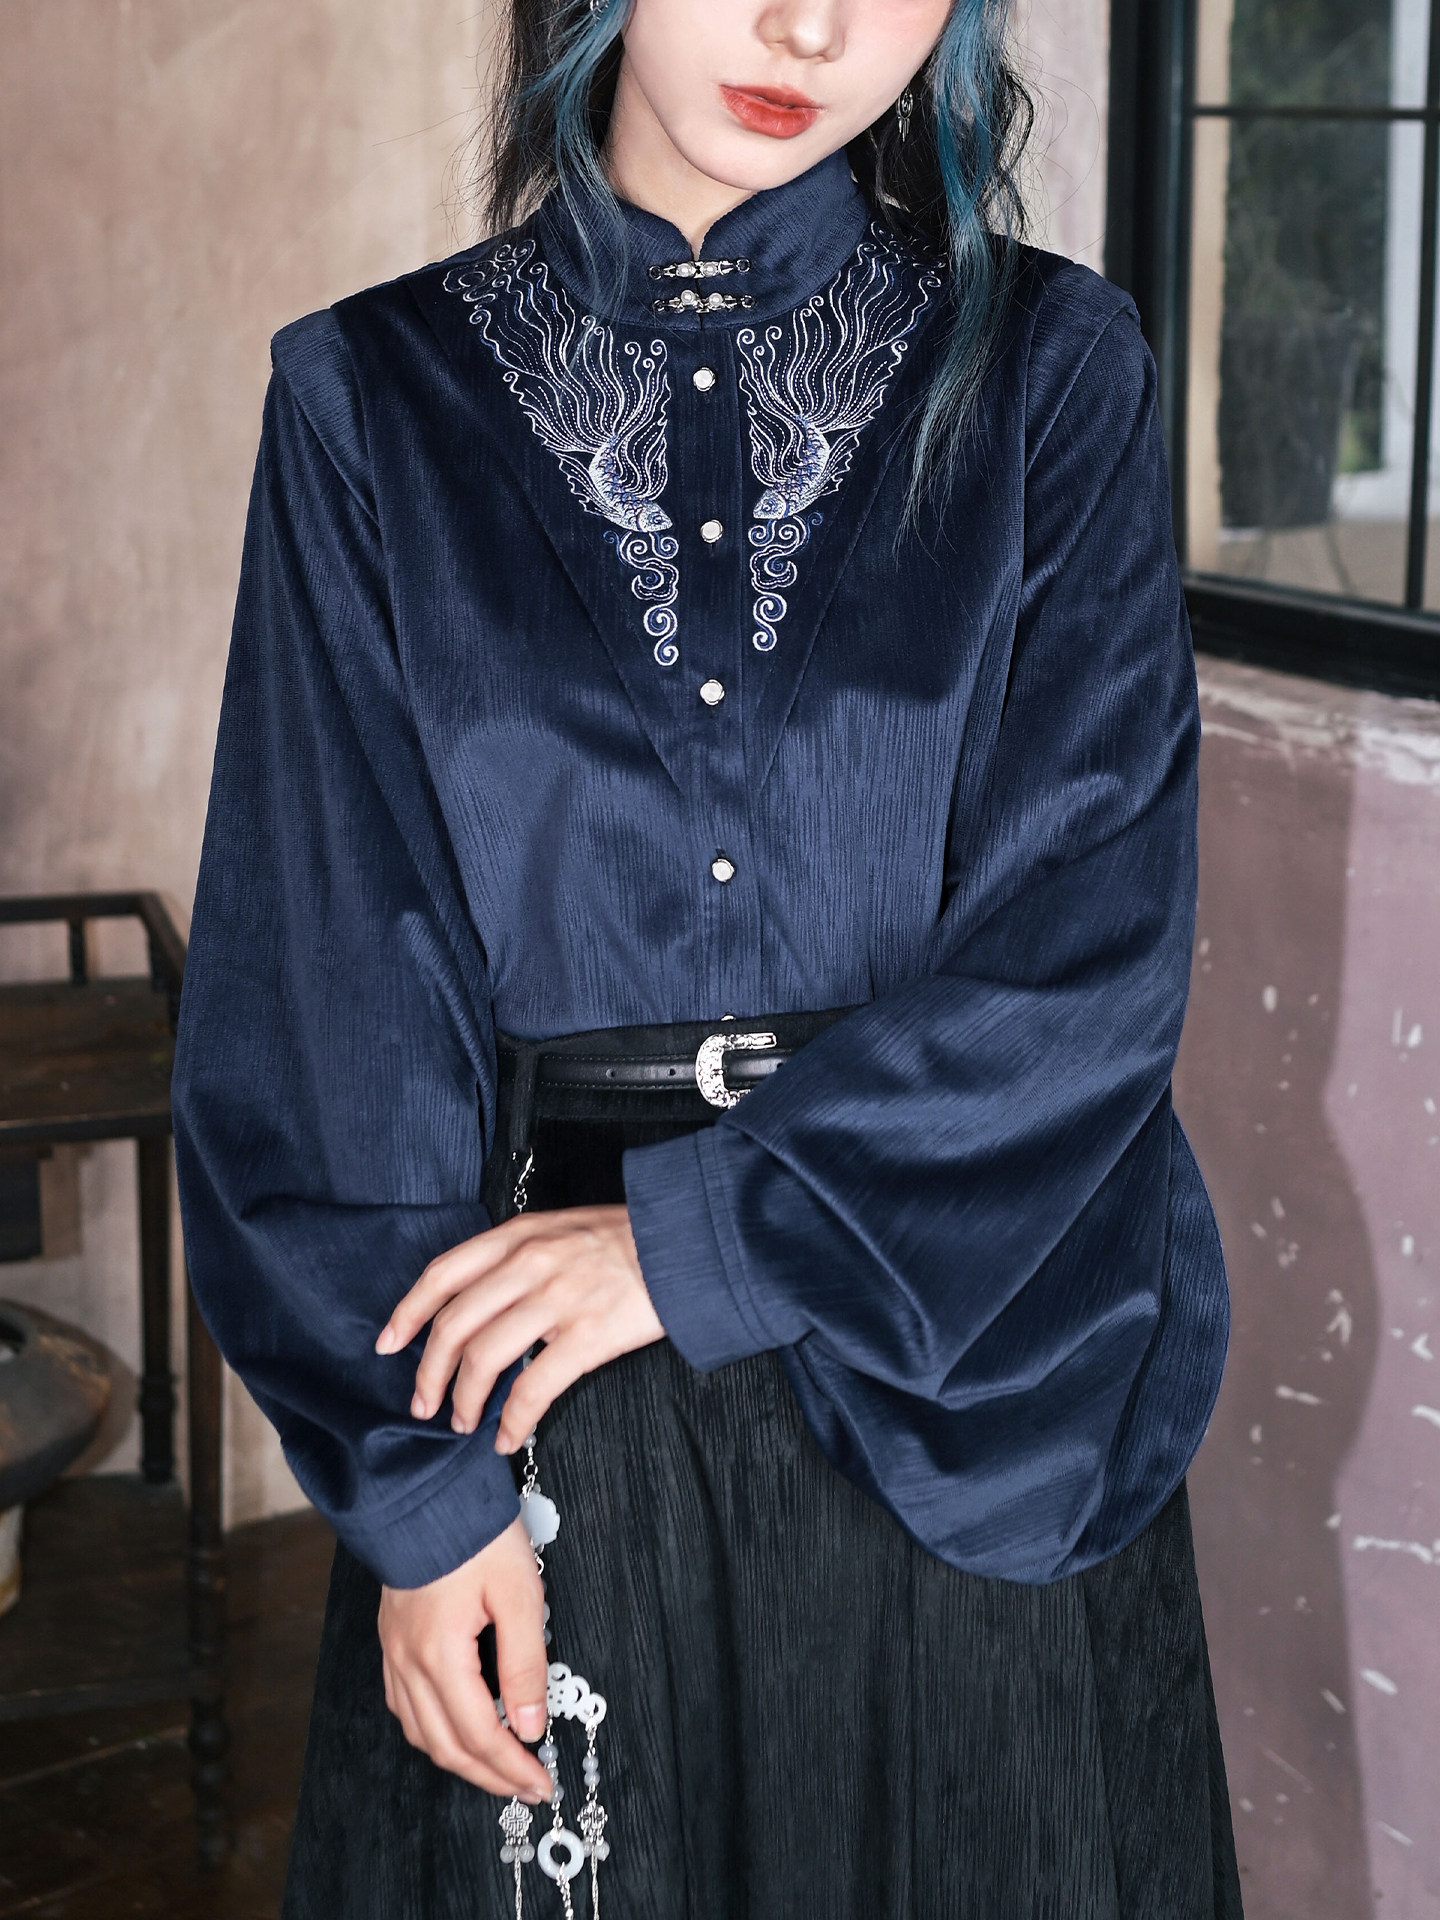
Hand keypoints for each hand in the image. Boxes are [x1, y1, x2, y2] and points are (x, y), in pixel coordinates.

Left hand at [376, 1205, 663, 1452]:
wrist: (686, 1240)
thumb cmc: (626, 1239)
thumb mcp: (560, 1228)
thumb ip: (516, 1255)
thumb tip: (477, 1300)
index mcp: (518, 1236)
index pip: (442, 1274)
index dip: (407, 1313)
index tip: (387, 1343)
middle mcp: (529, 1265)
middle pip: (453, 1325)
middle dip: (428, 1373)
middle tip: (424, 1403)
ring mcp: (557, 1300)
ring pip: (483, 1359)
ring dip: (464, 1401)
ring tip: (463, 1423)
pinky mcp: (587, 1336)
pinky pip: (533, 1388)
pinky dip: (512, 1420)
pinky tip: (508, 1437)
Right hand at [379, 1515, 553, 1798]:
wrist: (425, 1492)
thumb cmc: (475, 1536)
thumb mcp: (518, 1594)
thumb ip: (526, 1664)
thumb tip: (532, 1726)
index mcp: (440, 1655)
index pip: (480, 1735)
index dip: (512, 1767)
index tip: (541, 1783)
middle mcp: (408, 1663)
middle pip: (447, 1746)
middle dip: (489, 1776)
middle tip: (526, 1788)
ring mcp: (393, 1652)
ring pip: (421, 1732)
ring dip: (459, 1759)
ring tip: (497, 1768)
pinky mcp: (391, 1640)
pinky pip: (404, 1706)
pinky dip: (432, 1731)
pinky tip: (454, 1730)